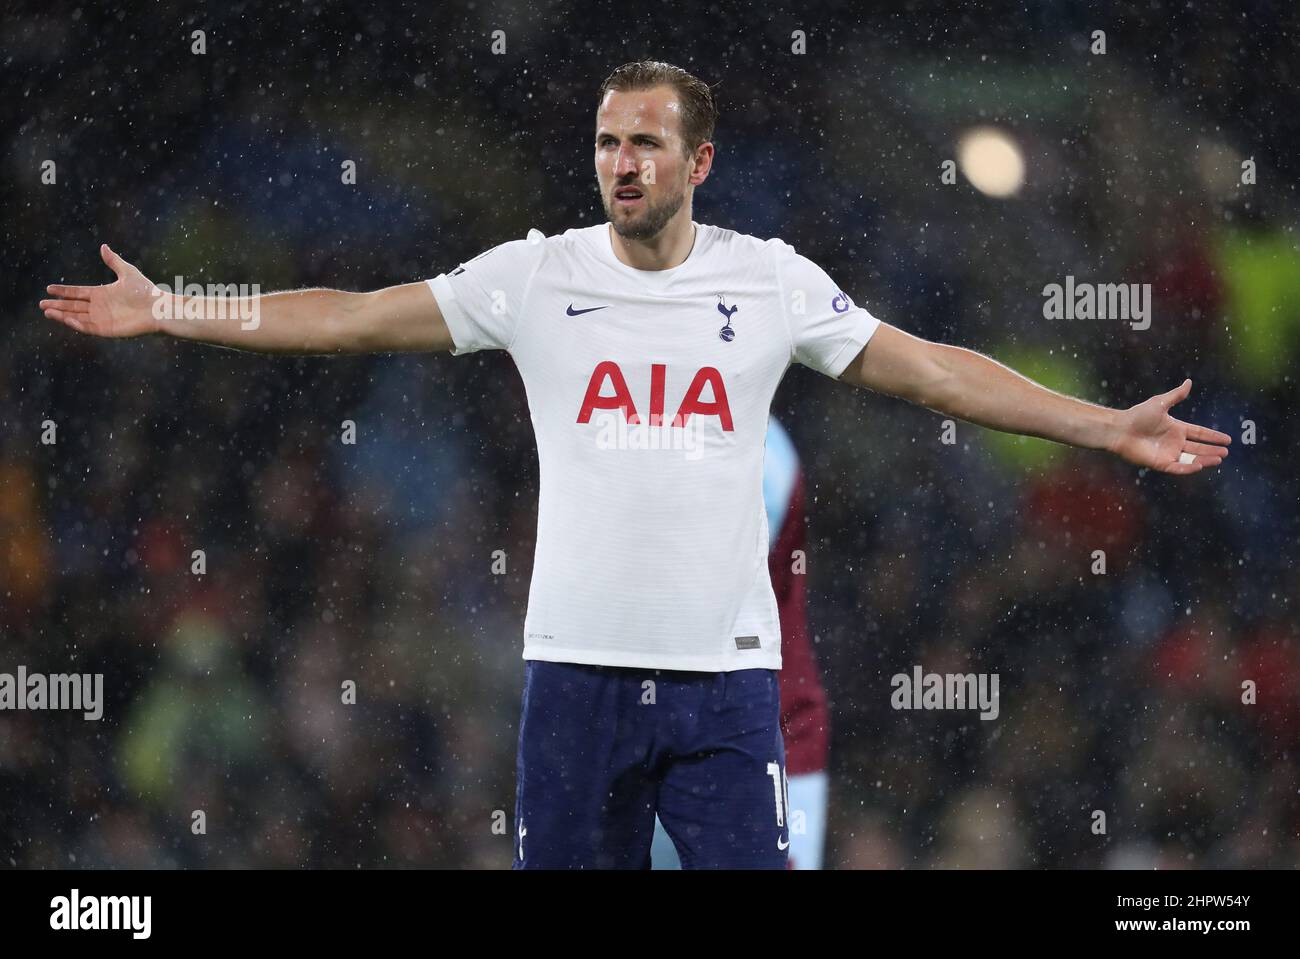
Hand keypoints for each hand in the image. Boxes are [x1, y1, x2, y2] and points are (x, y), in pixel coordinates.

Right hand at [41, 244, 164, 337]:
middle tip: (42, 304)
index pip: (78, 293)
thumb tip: (103, 246)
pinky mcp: (107, 329)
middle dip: (57, 305)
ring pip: (77, 317)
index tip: (49, 288)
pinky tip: (65, 318)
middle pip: (73, 306)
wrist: (158, 309)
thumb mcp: (127, 272)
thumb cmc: (146, 291)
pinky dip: (75, 324)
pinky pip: (87, 327)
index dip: (64, 292)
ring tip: (47, 311)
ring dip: (62, 315)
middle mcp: (100, 307)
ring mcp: (102, 319)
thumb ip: (113, 261)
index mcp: (102, 294)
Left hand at [1109, 379, 1230, 473]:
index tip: (1228, 439)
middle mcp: (1174, 442)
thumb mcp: (1160, 403)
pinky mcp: (1160, 463)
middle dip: (1212, 450)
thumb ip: (1176, 395)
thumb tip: (1188, 382)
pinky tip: (1200, 464)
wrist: (1120, 429)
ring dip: (1205, 459)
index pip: (1199, 433)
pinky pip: (1178, 468)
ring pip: (1191, 459)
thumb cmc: (1137, 415)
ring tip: (1219, 458)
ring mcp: (1168, 453)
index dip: (1213, 436)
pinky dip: (1189, 468)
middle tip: (1226, 452)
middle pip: (1198, 448)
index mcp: (1176, 428)